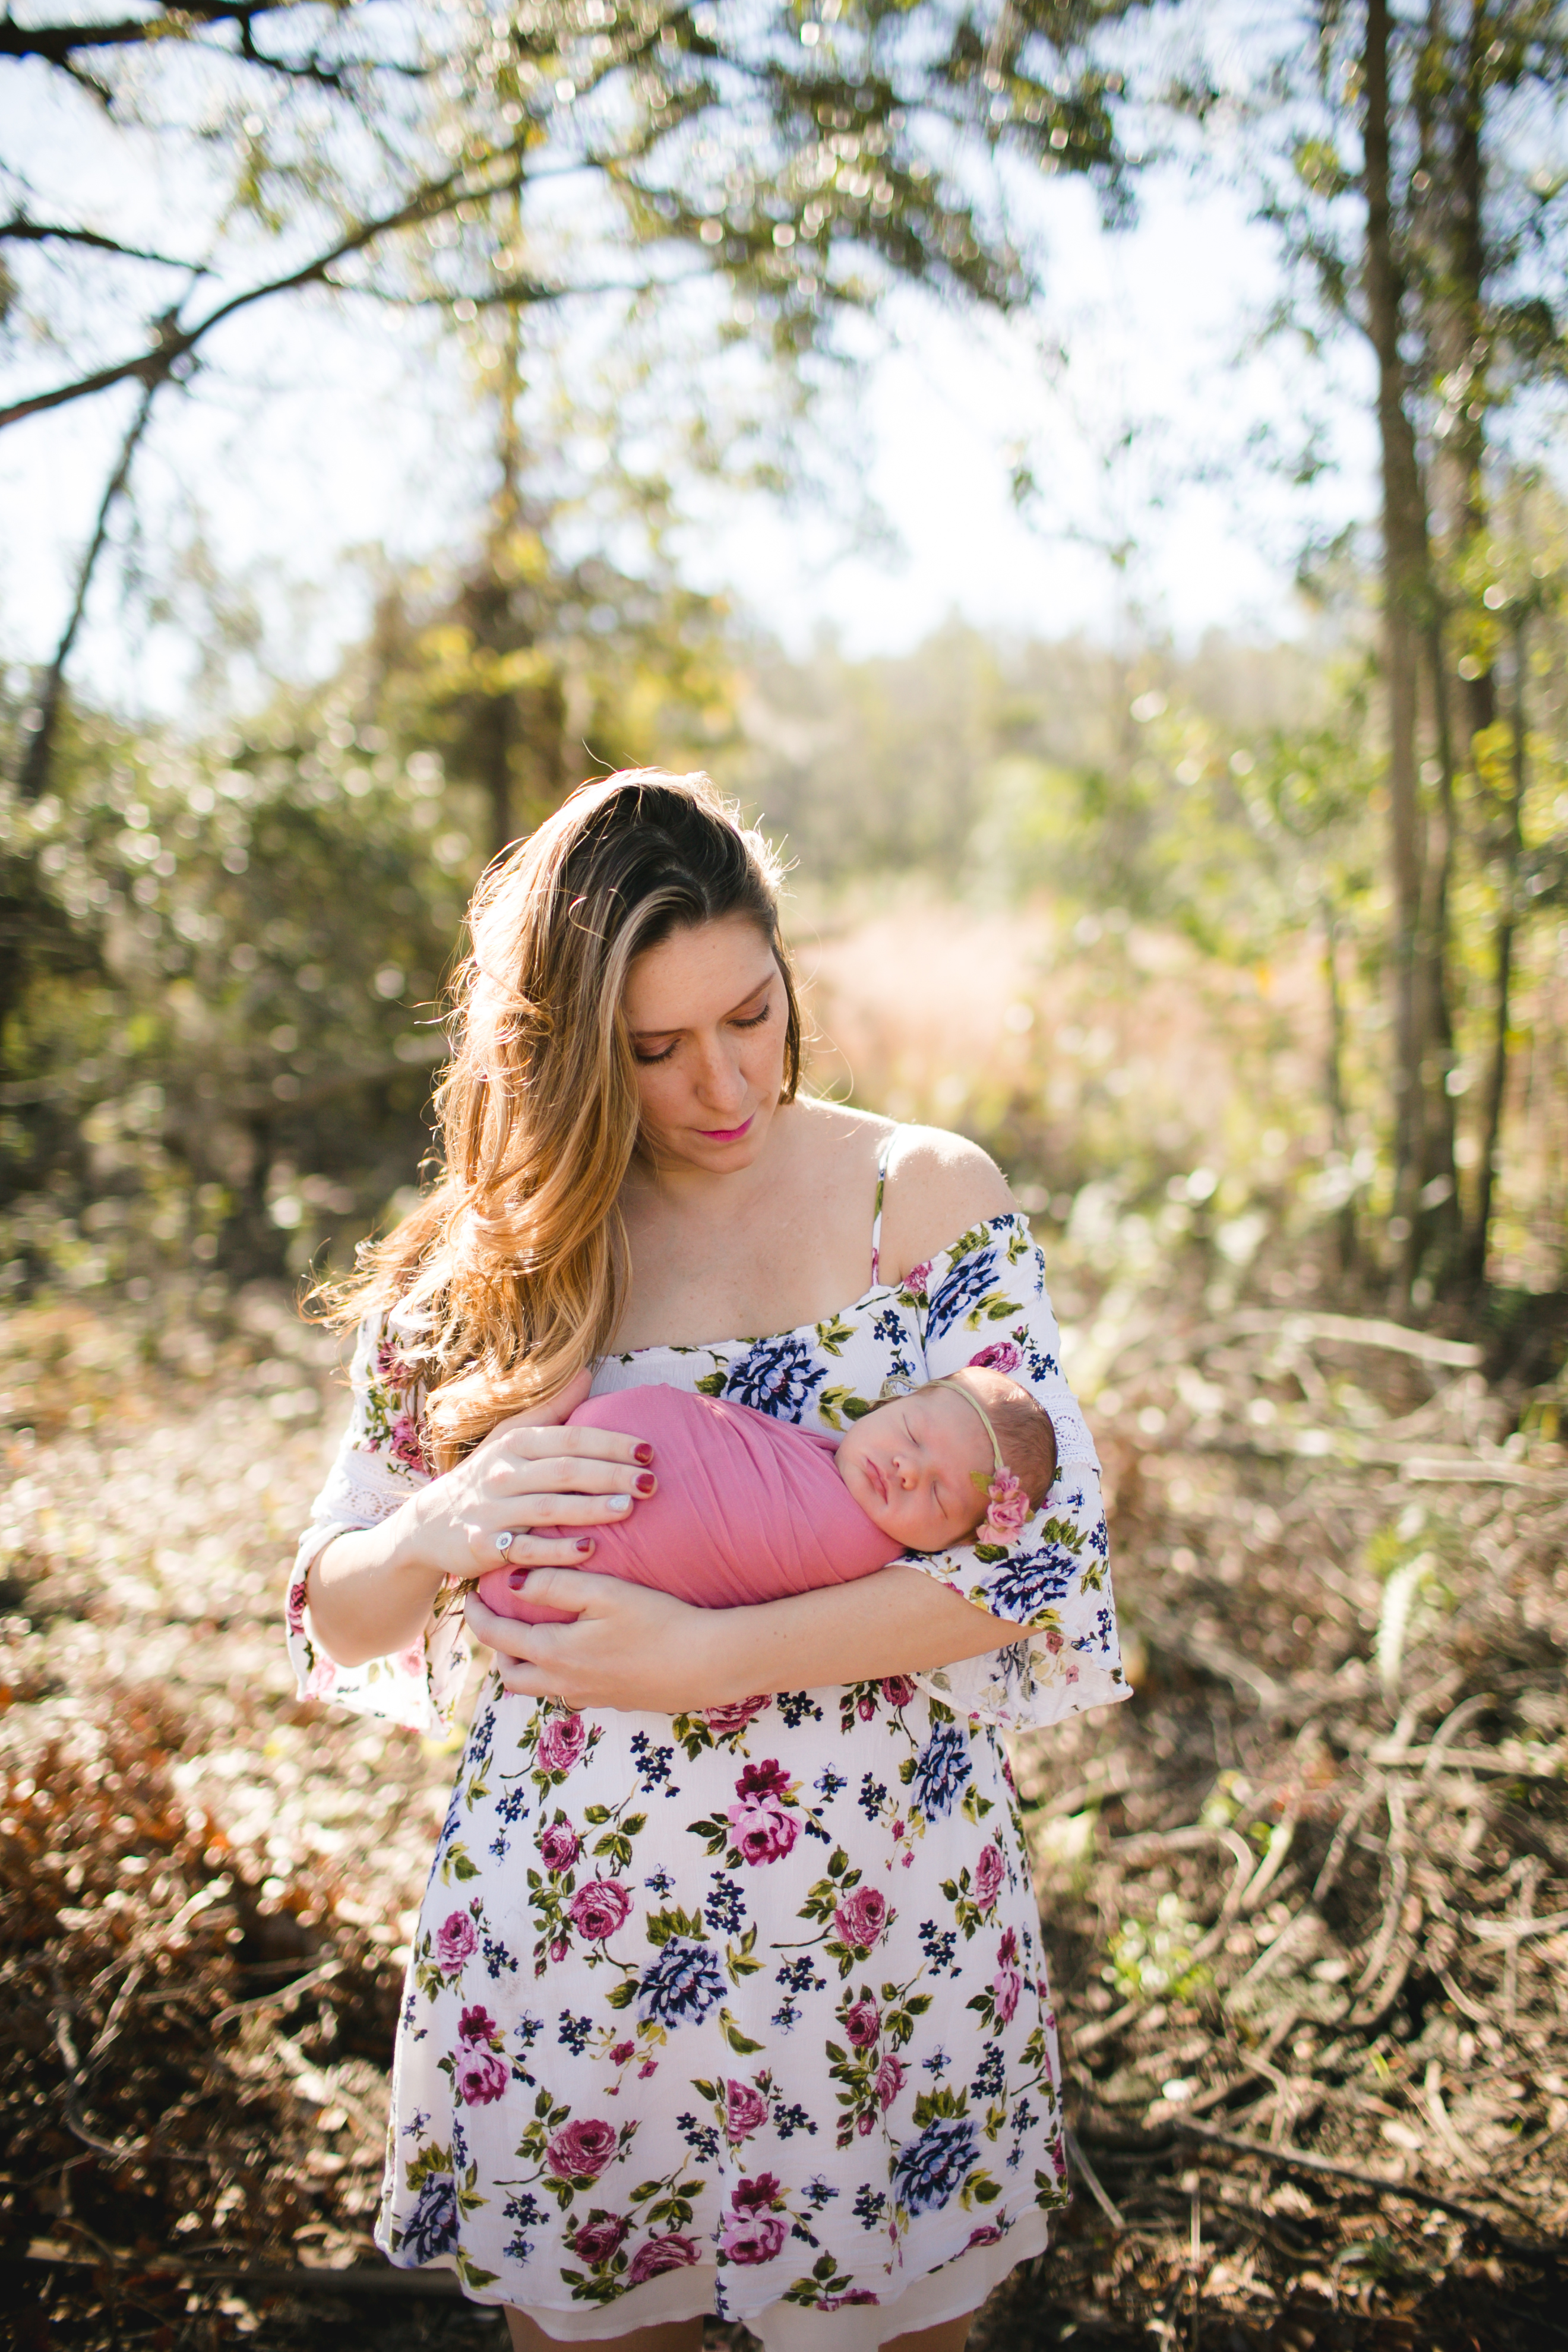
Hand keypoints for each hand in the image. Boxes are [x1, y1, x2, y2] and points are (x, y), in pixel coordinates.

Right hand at [392, 1391, 655, 1587]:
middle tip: (652, 1482)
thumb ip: (551, 1410)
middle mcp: (502, 1473)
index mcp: (515, 1443)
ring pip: (547, 1508)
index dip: (610, 1443)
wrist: (428, 1525)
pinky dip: (557, 1552)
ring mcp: (492, 1510)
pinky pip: (525, 1549)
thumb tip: (588, 1373)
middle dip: (610, 1475)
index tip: (649, 1450)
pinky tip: (589, 1551)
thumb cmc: (484, 1477)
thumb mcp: (509, 1438)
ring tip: (629, 1508)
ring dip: (590, 1509)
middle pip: (565, 1471)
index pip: (570, 1439)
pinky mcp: (483, 1546)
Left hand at [466, 1574, 721, 1714]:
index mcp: (555, 1654)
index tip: (472, 1595)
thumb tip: (513, 1582)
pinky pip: (568, 1693)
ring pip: (538, 1688)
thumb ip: (556, 1585)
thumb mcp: (605, 1593)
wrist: (707, 1665)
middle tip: (499, 1618)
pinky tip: (577, 1651)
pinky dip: (556, 1674)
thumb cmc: (659, 1622)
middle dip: (497, 1648)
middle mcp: (564, 1684)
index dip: (479, 1616)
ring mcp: (589, 1698)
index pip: (498, 1638)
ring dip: (526, 1664)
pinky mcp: (612, 1702)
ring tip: (533, 1634)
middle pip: (510, 1674)